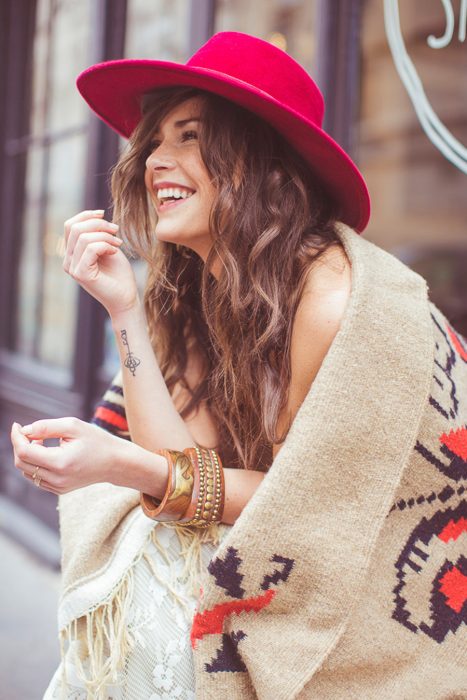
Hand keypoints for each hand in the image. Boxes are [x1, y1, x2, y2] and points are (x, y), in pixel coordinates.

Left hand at [10, 418, 127, 494]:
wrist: (116, 462)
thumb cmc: (97, 441)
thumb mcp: (73, 426)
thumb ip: (46, 427)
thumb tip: (24, 431)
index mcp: (60, 462)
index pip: (24, 451)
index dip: (16, 437)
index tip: (17, 425)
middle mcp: (57, 478)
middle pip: (21, 463)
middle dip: (20, 445)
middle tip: (31, 432)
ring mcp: (58, 487)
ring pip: (26, 472)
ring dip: (26, 455)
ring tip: (41, 441)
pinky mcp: (59, 489)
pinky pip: (36, 478)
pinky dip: (34, 464)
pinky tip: (47, 453)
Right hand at [63, 210, 140, 316]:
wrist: (126, 298)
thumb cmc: (119, 274)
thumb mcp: (107, 247)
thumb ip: (97, 234)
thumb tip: (95, 215)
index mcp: (72, 253)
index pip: (70, 225)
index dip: (86, 215)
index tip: (104, 214)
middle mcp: (68, 261)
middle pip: (74, 228)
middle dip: (98, 224)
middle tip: (116, 231)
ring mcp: (72, 268)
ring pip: (83, 237)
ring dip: (105, 236)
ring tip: (118, 243)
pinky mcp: (81, 274)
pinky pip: (90, 248)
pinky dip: (105, 245)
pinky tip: (115, 252)